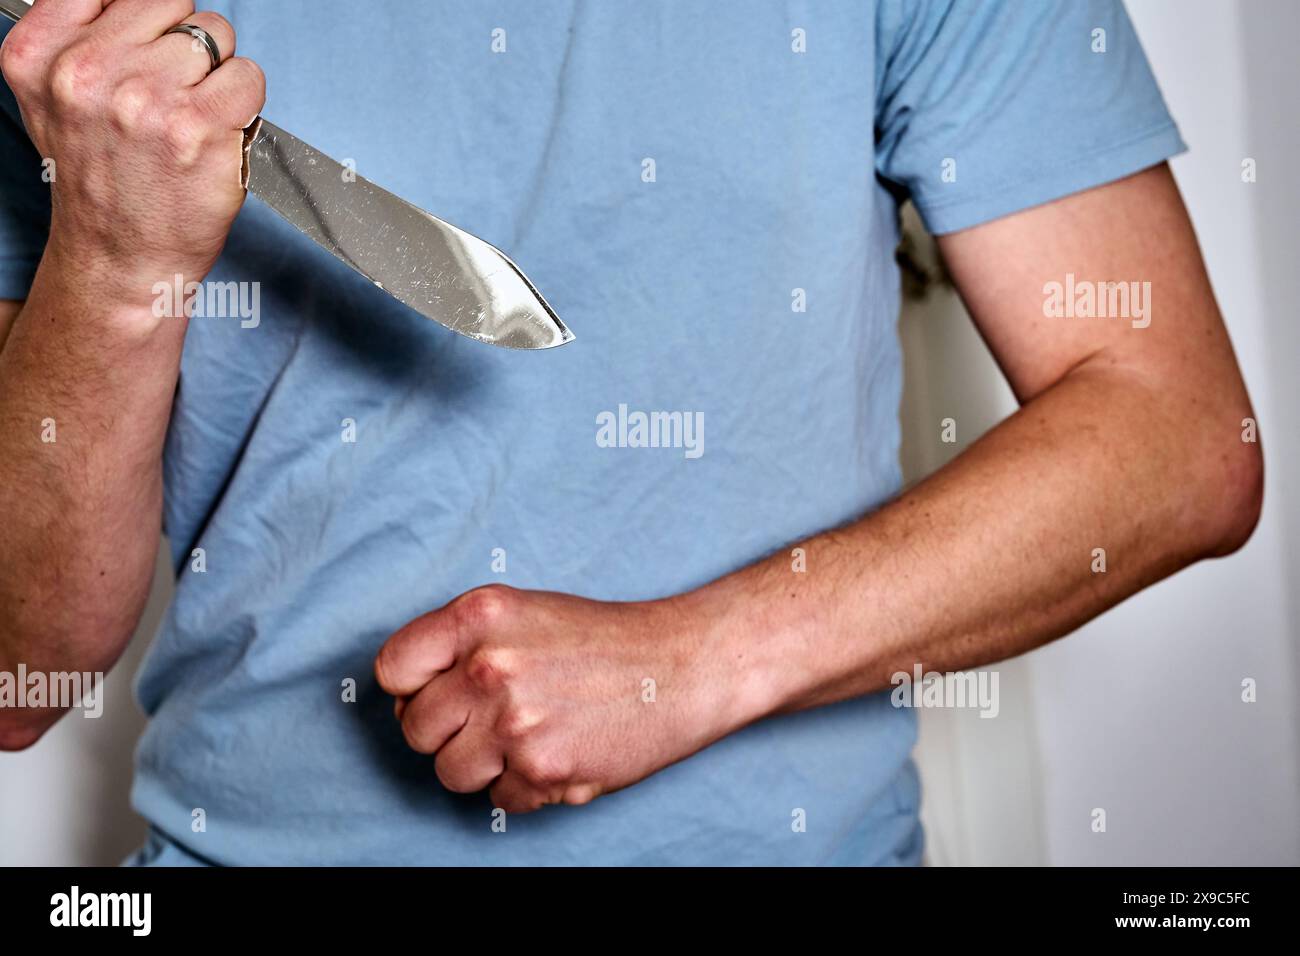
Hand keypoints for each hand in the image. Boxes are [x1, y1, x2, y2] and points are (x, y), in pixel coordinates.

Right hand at [1, 0, 264, 319]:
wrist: (120, 256)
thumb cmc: (101, 181)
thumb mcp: (54, 99)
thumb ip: (81, 38)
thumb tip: (140, 3)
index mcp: (40, 55)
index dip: (142, 20)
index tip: (145, 50)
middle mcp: (86, 72)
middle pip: (170, 4)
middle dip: (182, 44)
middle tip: (170, 94)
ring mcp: (145, 99)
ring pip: (214, 35)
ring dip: (215, 72)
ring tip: (190, 116)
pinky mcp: (199, 127)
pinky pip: (247, 76)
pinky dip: (245, 100)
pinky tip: (219, 130)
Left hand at [375, 585, 738, 812]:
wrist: (682, 666)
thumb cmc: (604, 640)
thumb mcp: (524, 611)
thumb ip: (461, 643)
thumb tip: (407, 697)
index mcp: (480, 615)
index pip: (393, 668)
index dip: (411, 688)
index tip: (437, 693)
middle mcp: (489, 666)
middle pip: (414, 729)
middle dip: (448, 731)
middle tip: (493, 718)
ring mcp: (514, 722)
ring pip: (449, 772)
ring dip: (483, 765)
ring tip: (527, 737)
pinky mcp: (542, 769)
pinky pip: (498, 800)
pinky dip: (524, 787)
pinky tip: (559, 751)